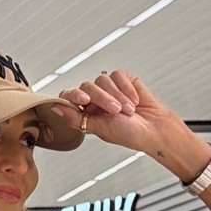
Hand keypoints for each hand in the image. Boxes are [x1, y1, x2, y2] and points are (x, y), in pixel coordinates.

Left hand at [53, 70, 210, 180]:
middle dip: (102, 99)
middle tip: (115, 111)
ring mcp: (111, 88)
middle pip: (87, 86)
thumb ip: (75, 118)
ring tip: (128, 110)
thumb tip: (55, 108)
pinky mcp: (125, 80)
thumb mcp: (98, 129)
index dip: (74, 95)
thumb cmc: (130, 134)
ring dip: (117, 96)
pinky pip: (118, 75)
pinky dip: (126, 88)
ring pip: (103, 80)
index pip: (71, 96)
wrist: (154, 129)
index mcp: (88, 111)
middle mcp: (97, 99)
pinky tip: (134, 100)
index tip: (83, 100)